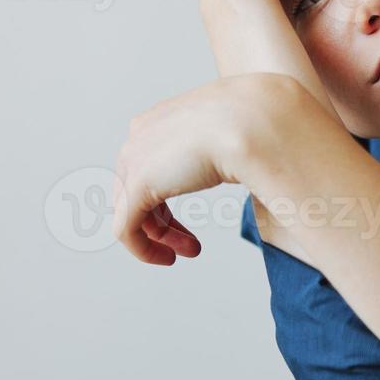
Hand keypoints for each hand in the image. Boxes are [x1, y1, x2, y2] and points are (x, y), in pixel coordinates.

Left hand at [111, 74, 267, 266]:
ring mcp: (134, 160)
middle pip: (137, 190)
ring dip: (159, 237)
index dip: (169, 197)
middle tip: (192, 245)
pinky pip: (126, 229)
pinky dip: (144, 250)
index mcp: (160, 120)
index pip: (151, 166)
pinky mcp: (136, 187)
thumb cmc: (252, 124)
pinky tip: (167, 259)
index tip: (194, 217)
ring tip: (187, 253)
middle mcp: (140, 137)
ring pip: (130, 211)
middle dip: (164, 222)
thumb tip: (244, 163)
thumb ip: (222, 148)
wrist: (248, 120)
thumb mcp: (231, 136)